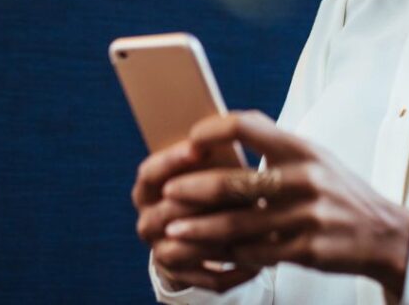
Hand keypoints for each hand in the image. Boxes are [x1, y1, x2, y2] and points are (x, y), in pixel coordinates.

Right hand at [131, 140, 260, 292]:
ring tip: (259, 230)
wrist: (200, 228)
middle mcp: (148, 221)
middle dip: (205, 201)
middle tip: (239, 192)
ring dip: (223, 240)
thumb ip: (210, 152)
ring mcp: (162, 251)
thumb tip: (230, 129)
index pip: (150, 172)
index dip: (172, 160)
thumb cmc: (209, 184)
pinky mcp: (183, 278)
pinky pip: (210, 279)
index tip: (199, 147)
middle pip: (170, 212)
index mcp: (147, 189)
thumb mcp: (204, 166)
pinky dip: (236, 270)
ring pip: (190, 248)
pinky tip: (261, 262)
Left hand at [159, 111, 408, 297]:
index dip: (213, 131)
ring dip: (200, 229)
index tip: (188, 140)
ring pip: (240, 224)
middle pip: (236, 181)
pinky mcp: (309, 249)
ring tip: (173, 230)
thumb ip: (273, 145)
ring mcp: (308, 216)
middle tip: (167, 193)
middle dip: (194, 189)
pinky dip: (229, 253)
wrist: (385, 233)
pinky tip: (209, 253)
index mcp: (301, 148)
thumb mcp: (312, 156)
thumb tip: (218, 134)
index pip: (249, 126)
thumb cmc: (335, 190)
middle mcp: (305, 178)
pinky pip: (257, 252)